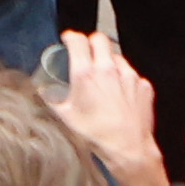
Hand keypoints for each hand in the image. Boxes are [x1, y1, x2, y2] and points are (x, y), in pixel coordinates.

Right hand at [45, 32, 167, 185]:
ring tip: (104, 80)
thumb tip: (41, 90)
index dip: (71, 37)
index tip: (69, 39)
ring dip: (109, 62)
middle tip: (87, 53)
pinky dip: (124, 79)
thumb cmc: (96, 135)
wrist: (128, 148)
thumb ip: (51, 99)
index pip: (78, 41)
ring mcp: (128, 75)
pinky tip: (120, 94)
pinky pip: (131, 74)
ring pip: (117, 56)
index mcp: (86, 74)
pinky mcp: (143, 85)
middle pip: (100, 39)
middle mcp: (108, 69)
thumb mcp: (65, 117)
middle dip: (91, 43)